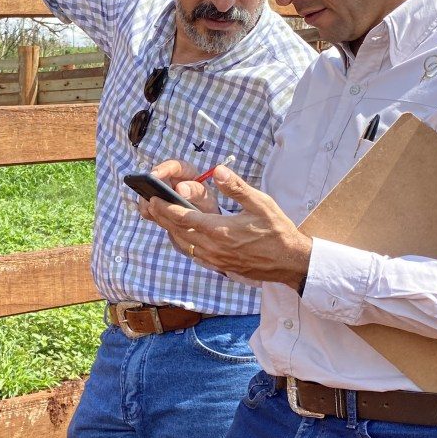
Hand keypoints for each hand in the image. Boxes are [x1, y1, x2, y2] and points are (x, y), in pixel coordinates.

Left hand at [139, 166, 311, 286]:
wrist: (289, 261)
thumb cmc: (277, 231)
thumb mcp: (261, 204)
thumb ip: (237, 187)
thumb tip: (219, 171)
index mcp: (220, 230)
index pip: (184, 217)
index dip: (165, 208)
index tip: (152, 198)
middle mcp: (213, 247)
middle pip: (178, 231)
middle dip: (161, 217)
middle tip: (147, 204)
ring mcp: (215, 259)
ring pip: (183, 244)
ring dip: (169, 230)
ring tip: (158, 216)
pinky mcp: (219, 266)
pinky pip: (193, 253)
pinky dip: (182, 242)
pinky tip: (180, 233)